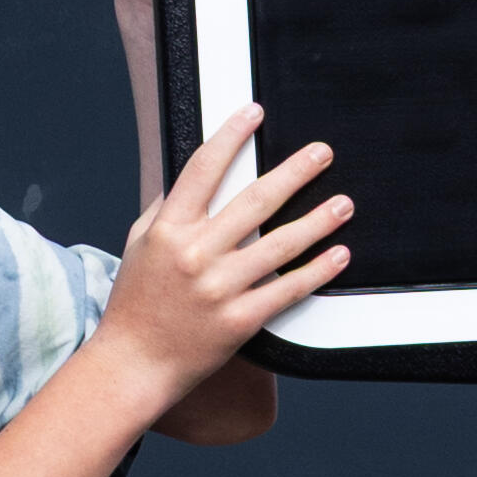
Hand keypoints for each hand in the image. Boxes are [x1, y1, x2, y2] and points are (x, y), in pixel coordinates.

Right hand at [98, 100, 349, 415]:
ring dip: (317, 221)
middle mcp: (195, 254)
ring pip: (279, 245)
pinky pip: (287, 290)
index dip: (230, 137)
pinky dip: (316, 271)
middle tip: (322, 152)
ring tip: (344, 203)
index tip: (254, 113)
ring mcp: (218, 288)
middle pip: (254, 201)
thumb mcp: (137, 244)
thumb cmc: (136, 303)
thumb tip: (192, 175)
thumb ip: (165, 208)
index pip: (203, 169)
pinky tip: (339, 254)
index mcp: (168, 229)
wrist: (133, 363)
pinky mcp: (239, 320)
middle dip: (294, 172)